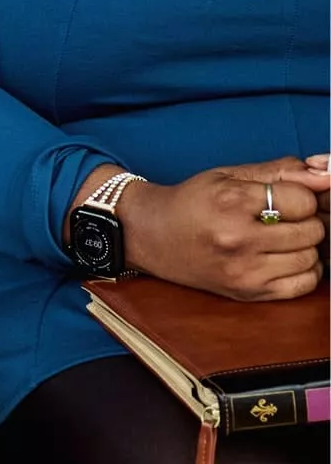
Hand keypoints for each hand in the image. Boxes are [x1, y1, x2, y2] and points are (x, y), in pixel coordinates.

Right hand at [118, 157, 328, 300]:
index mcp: (230, 202)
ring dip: (302, 247)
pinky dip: (302, 270)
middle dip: (303, 221)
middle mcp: (237, 238)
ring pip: (311, 258)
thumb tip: (328, 175)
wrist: (151, 236)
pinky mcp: (249, 293)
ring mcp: (244, 270)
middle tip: (279, 218)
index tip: (280, 198)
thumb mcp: (228, 175)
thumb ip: (281, 171)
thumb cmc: (192, 202)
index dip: (297, 197)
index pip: (302, 200)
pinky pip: (305, 284)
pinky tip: (280, 258)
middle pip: (311, 231)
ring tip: (277, 239)